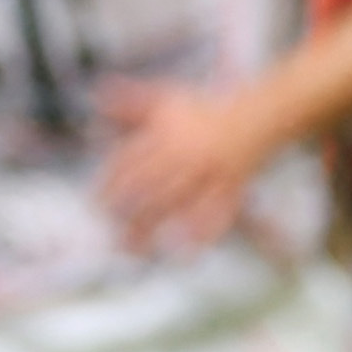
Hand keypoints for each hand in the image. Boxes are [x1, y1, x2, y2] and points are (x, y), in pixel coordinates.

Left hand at [95, 80, 274, 249]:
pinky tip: (187, 253)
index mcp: (165, 136)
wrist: (255, 118)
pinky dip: (202, 235)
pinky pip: (216, 214)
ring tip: (135, 250)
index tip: (96, 204)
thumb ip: (130, 101)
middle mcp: (185, 156)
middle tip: (110, 233)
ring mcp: (209, 174)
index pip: (129, 162)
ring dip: (154, 228)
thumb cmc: (204, 111)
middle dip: (127, 212)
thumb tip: (96, 98)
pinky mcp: (230, 189)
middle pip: (148, 188)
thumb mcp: (165, 100)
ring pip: (176, 205)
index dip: (109, 185)